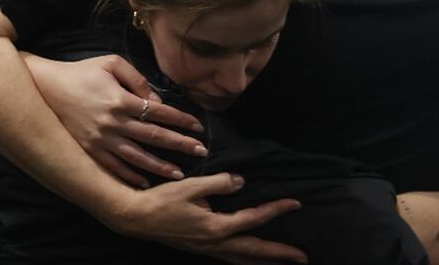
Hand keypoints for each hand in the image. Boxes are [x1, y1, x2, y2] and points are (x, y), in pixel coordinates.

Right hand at [25, 54, 205, 186]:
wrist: (46, 87)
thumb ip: (137, 80)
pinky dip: (131, 176)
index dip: (181, 120)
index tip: (198, 127)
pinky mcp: (89, 150)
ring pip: (137, 158)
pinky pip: (114, 167)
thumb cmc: (81, 72)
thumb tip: (157, 101)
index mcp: (121, 100)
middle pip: (154, 137)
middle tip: (201, 151)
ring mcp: (101, 139)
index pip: (160, 113)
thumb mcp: (111, 64)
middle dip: (180, 145)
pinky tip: (146, 181)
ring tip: (180, 174)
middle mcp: (113, 123)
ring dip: (160, 166)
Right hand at [107, 173, 306, 263]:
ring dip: (264, 261)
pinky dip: (245, 259)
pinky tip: (248, 257)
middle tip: (303, 257)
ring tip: (283, 262)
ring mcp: (207, 249)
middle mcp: (214, 243)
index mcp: (215, 227)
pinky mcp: (199, 248)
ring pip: (242, 260)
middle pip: (254, 251)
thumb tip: (241, 181)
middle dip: (280, 254)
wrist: (135, 218)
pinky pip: (230, 258)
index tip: (295, 203)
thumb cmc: (161, 200)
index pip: (253, 219)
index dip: (275, 210)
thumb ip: (218, 183)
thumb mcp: (191, 185)